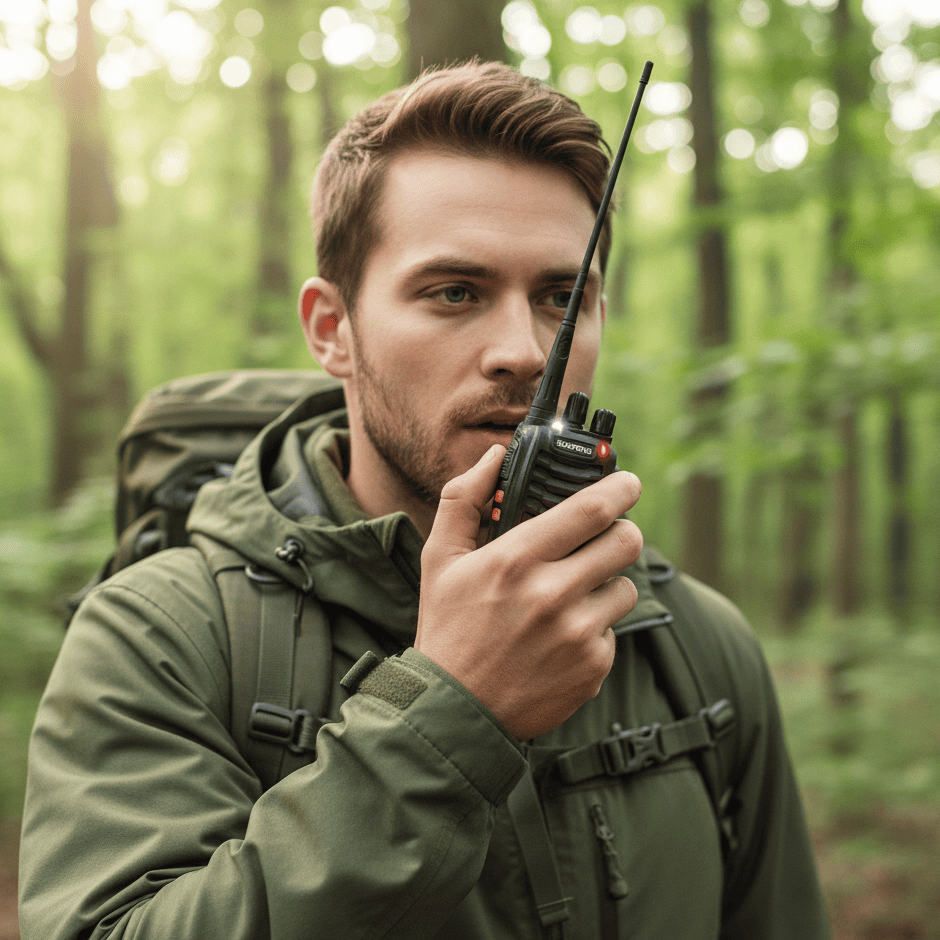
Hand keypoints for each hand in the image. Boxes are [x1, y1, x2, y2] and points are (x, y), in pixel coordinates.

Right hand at [415, 445, 642, 740]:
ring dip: (606, 584)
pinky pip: (614, 631)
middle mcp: (551, 595)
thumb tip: (494, 457)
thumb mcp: (440, 558)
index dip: (620, 489)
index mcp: (515, 559)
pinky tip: (560, 637)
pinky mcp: (592, 667)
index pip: (590, 509)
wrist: (453, 711)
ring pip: (625, 587)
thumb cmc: (447, 628)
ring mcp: (576, 635)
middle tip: (606, 536)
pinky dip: (595, 628)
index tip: (628, 483)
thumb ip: (464, 499)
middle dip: (623, 531)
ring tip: (570, 596)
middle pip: (626, 542)